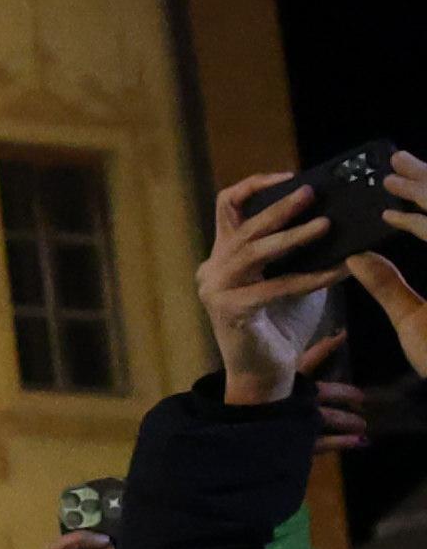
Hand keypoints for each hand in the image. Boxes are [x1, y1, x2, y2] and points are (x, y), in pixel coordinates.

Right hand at [202, 171, 347, 405]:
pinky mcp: (228, 309)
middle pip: (243, 225)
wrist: (266, 371)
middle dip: (279, 206)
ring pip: (253, 251)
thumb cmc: (282, 323)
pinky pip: (274, 287)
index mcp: (224, 255)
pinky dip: (308, 279)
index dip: (254, 186)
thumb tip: (328, 220)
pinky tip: (335, 273)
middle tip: (311, 193)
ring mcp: (215, 288)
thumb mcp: (291, 275)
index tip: (288, 177)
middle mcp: (213, 268)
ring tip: (325, 225)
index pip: (227, 207)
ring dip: (293, 236)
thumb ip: (298, 252)